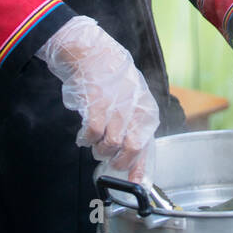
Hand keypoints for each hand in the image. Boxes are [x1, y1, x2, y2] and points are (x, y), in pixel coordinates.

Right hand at [36, 15, 158, 182]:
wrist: (91, 51)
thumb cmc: (111, 76)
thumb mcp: (132, 99)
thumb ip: (135, 127)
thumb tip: (136, 161)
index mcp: (146, 109)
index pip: (148, 146)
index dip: (139, 168)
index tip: (134, 182)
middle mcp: (135, 109)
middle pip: (131, 150)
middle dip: (117, 160)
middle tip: (107, 157)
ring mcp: (116, 107)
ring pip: (110, 145)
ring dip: (99, 149)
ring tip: (94, 142)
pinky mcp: (97, 105)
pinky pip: (93, 134)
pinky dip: (86, 139)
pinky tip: (83, 135)